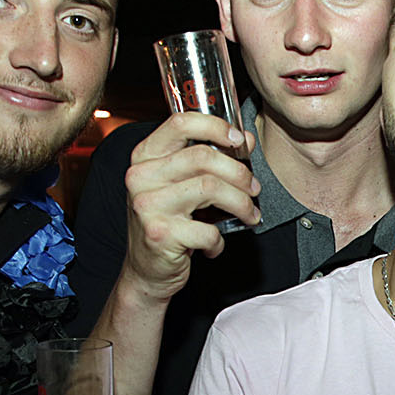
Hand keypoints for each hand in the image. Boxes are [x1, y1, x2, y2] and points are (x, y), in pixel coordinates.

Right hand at [122, 112, 260, 298]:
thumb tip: (244, 139)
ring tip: (249, 214)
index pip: (181, 123)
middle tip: (254, 188)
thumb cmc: (166, 223)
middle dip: (239, 173)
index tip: (238, 140)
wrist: (145, 270)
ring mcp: (148, 205)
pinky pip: (208, 229)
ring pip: (210, 188)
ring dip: (240, 203)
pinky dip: (219, 240)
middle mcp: (141, 177)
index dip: (215, 126)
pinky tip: (215, 244)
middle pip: (203, 156)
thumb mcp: (180, 185)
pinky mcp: (160, 234)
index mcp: (145, 157)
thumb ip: (208, 159)